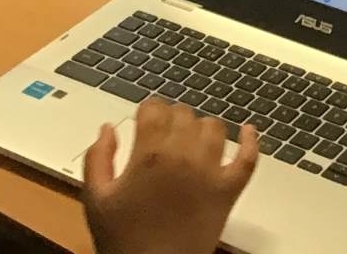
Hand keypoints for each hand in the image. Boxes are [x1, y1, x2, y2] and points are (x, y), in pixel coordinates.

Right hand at [84, 100, 258, 253]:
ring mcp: (210, 172)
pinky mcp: (228, 191)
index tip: (144, 121)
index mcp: (150, 153)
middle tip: (163, 136)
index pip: (155, 108)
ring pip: (214, 128)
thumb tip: (108, 129)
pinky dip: (250, 142)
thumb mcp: (95, 199)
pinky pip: (248, 158)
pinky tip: (247, 130)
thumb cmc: (124, 240)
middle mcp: (183, 155)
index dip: (148, 111)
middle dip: (172, 119)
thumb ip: (97, 158)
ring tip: (190, 139)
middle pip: (183, 113)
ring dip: (201, 128)